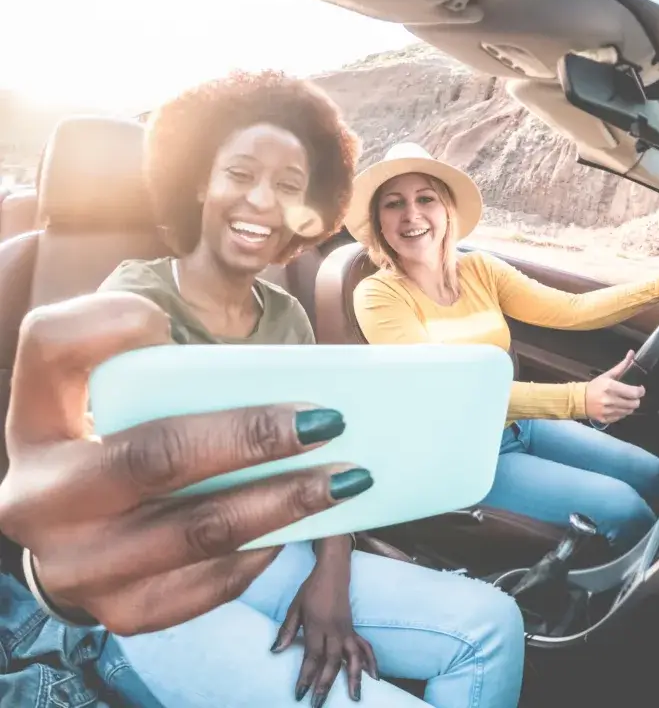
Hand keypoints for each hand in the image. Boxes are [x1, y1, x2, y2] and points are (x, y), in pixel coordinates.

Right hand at [0, 292, 371, 634]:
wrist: (80, 536)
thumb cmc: (119, 442)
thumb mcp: (121, 393)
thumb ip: (159, 358)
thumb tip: (259, 367)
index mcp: (38, 420)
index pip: (52, 349)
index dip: (106, 327)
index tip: (162, 322)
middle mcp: (40, 497)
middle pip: (156, 457)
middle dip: (253, 438)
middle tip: (329, 421)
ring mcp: (77, 565)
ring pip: (199, 531)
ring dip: (285, 502)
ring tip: (347, 478)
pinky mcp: (121, 611)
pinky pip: (209, 584)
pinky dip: (263, 550)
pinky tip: (302, 525)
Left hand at [273, 557, 377, 704]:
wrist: (333, 573)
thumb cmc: (311, 590)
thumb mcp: (295, 608)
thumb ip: (287, 630)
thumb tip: (276, 651)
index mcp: (318, 625)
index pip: (313, 656)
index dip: (306, 676)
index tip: (300, 694)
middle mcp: (335, 630)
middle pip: (332, 661)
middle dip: (325, 684)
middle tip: (318, 703)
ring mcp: (347, 630)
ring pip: (353, 657)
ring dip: (354, 677)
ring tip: (355, 697)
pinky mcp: (353, 629)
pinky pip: (364, 647)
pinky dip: (370, 661)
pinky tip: (373, 676)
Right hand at [585, 350, 644, 424]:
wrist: (579, 399)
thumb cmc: (595, 386)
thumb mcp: (608, 375)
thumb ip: (622, 366)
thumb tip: (632, 353)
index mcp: (611, 387)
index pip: (634, 393)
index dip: (641, 391)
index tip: (640, 389)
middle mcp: (610, 400)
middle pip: (634, 404)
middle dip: (636, 399)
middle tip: (632, 395)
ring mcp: (608, 411)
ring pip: (629, 411)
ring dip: (629, 406)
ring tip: (625, 401)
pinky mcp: (606, 419)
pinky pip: (621, 417)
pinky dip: (622, 412)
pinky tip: (618, 407)